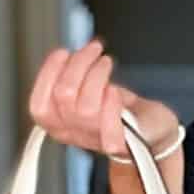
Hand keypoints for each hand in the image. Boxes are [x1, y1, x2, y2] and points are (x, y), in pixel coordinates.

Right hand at [27, 38, 179, 162]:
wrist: (153, 130)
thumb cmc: (122, 108)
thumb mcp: (90, 88)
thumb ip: (73, 75)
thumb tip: (64, 56)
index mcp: (60, 124)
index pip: (39, 106)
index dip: (49, 72)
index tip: (63, 53)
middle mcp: (74, 134)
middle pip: (63, 96)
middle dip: (79, 63)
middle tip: (94, 50)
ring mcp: (95, 140)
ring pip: (85, 107)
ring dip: (98, 75)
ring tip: (106, 64)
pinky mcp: (119, 144)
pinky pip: (108, 126)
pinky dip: (112, 103)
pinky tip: (116, 91)